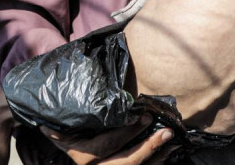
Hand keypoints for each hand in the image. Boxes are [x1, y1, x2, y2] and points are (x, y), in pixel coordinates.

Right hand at [44, 116, 177, 164]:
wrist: (64, 149)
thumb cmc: (64, 128)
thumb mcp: (64, 123)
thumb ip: (75, 112)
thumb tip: (91, 79)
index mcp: (79, 151)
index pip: (106, 145)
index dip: (127, 133)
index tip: (144, 116)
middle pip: (125, 162)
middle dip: (148, 147)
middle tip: (165, 132)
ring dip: (156, 156)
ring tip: (170, 141)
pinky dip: (154, 162)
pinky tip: (166, 151)